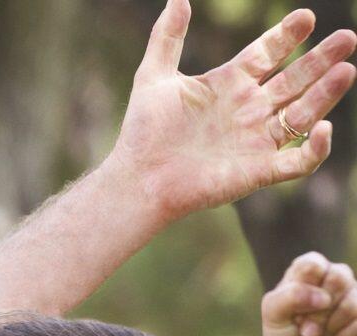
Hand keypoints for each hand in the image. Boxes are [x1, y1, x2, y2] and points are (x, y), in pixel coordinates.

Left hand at [107, 3, 355, 223]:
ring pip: (303, 113)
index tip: (305, 17)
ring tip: (346, 70)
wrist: (137, 180)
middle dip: (321, 59)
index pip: (267, 54)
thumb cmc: (143, 132)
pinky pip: (298, 161)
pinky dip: (316, 147)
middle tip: (347, 37)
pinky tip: (324, 127)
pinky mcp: (259, 171)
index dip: (287, 36)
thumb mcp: (153, 77)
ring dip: (326, 93)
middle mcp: (248, 110)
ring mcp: (256, 140)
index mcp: (228, 85)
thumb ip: (167, 37)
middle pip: (294, 79)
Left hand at [260, 251, 356, 335]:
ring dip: (329, 328)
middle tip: (304, 327)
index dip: (304, 289)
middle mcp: (335, 277)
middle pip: (338, 278)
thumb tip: (324, 298)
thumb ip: (288, 297)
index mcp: (308, 271)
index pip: (313, 263)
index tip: (294, 309)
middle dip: (317, 312)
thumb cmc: (283, 335)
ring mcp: (354, 295)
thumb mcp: (272, 315)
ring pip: (352, 303)